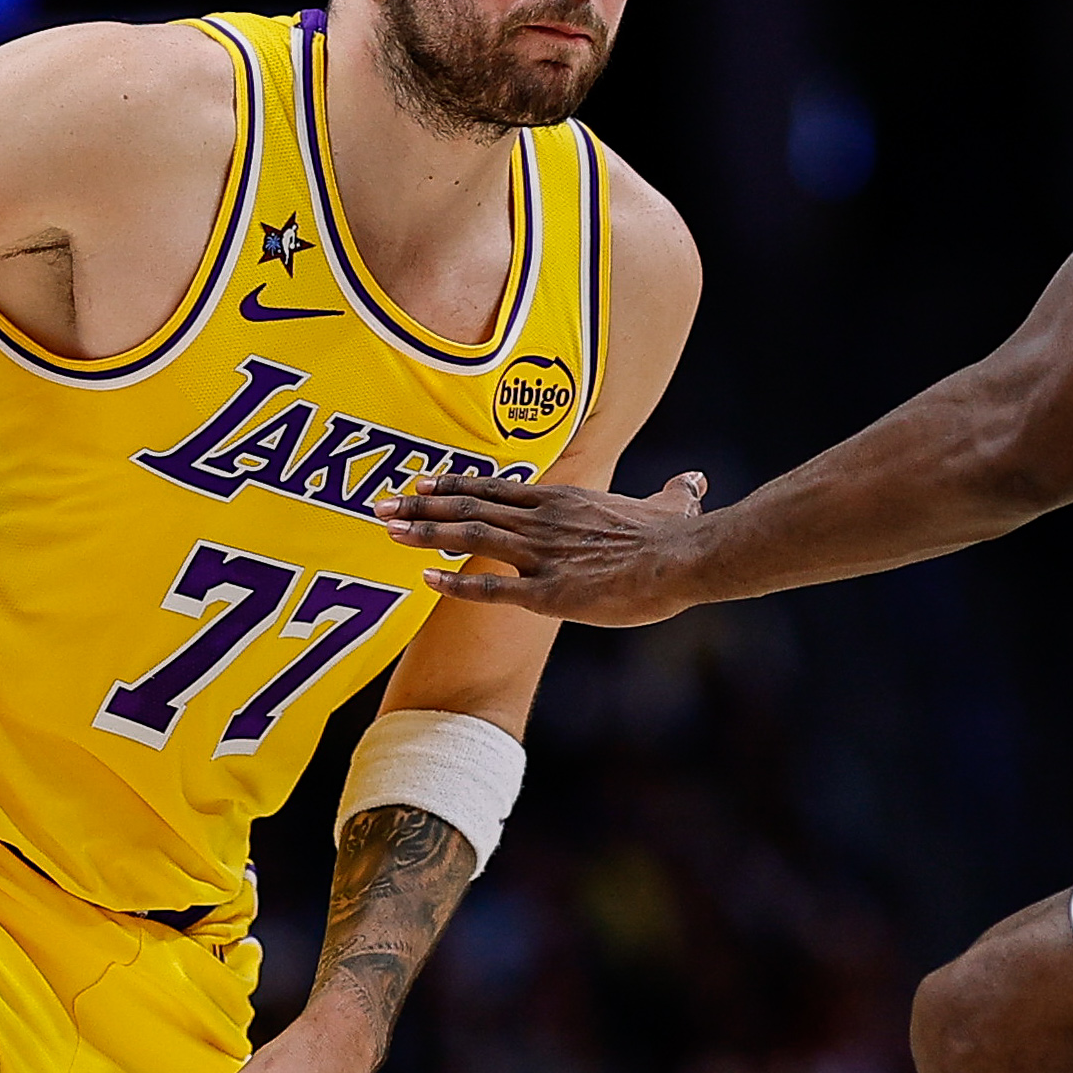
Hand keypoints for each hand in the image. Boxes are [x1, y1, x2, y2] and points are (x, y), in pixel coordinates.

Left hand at [380, 471, 713, 623]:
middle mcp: (542, 520)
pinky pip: (493, 587)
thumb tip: (694, 480)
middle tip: (379, 506)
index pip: (495, 487)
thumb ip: (673, 492)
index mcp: (562, 500)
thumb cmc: (677, 536)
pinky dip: (456, 583)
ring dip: (424, 535)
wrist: (683, 559)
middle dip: (419, 508)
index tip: (419, 485)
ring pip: (470, 537)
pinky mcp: (550, 593)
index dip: (453, 486)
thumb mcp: (670, 504)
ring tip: (387, 532)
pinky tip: (426, 582)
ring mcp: (543, 555)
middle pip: (469, 507)